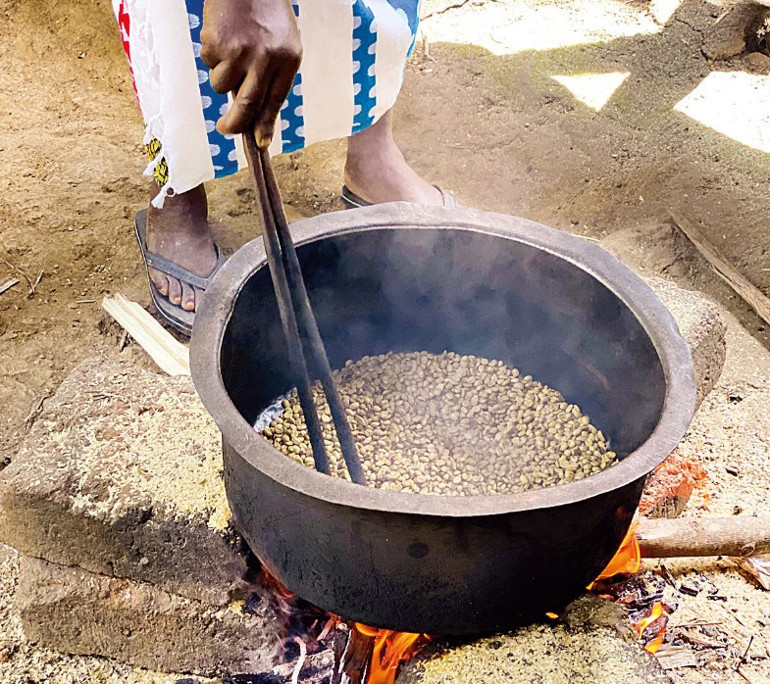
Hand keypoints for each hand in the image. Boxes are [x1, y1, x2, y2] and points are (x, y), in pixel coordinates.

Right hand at [201, 0, 301, 145]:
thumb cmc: (267, 15)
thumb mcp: (284, 44)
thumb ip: (273, 77)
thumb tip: (257, 114)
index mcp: (287, 60)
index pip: (275, 102)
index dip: (265, 125)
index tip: (260, 143)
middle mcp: (264, 59)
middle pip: (247, 105)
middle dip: (235, 125)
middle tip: (226, 129)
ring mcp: (239, 52)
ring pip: (221, 86)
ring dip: (221, 78)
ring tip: (231, 53)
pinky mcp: (216, 43)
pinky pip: (208, 64)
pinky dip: (212, 56)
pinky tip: (223, 36)